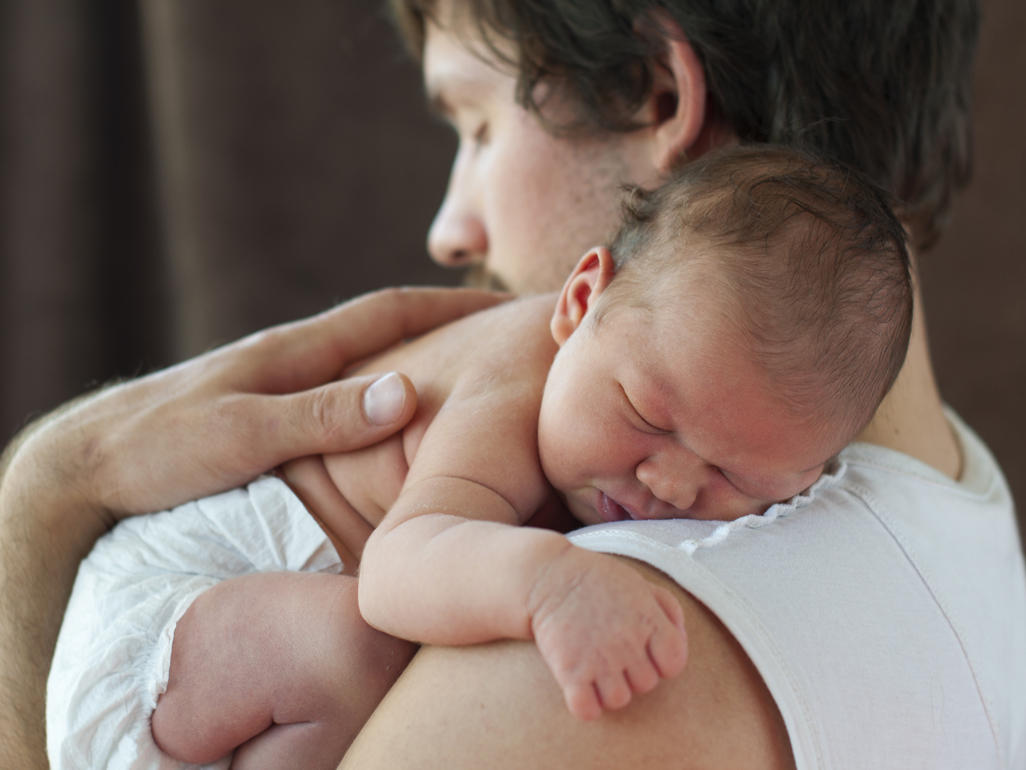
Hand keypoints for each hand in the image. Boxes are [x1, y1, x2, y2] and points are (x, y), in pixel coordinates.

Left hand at [4, 286, 505, 521]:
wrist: (83, 468)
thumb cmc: (156, 449)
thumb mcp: (241, 432)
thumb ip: (321, 415)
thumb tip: (409, 393)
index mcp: (297, 351)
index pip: (391, 312)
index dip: (453, 308)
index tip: (510, 308)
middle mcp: (296, 359)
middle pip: (388, 331)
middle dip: (449, 331)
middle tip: (505, 342)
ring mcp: (282, 384)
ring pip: (368, 365)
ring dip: (419, 365)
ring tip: (467, 384)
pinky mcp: (269, 413)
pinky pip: (344, 396)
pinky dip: (382, 398)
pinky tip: (394, 426)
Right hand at [529, 548, 688, 720]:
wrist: (548, 575)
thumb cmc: (596, 579)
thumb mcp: (639, 583)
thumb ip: (668, 608)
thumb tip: (681, 637)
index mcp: (648, 620)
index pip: (674, 663)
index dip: (662, 662)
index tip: (646, 652)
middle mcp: (627, 642)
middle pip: (646, 684)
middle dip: (632, 672)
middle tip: (613, 653)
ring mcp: (599, 659)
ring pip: (619, 700)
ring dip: (608, 689)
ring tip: (596, 667)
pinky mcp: (570, 671)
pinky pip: (587, 710)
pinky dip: (584, 705)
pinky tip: (579, 685)